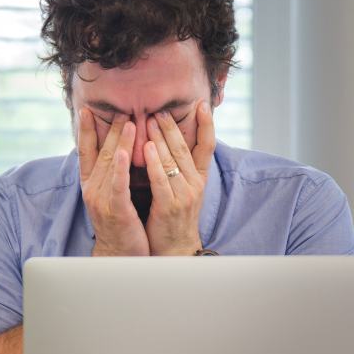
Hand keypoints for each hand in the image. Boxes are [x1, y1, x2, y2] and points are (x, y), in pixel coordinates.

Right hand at [78, 108, 149, 255]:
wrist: (119, 256)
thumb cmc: (119, 224)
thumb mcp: (110, 196)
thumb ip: (110, 175)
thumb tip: (114, 151)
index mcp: (90, 185)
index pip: (86, 152)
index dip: (85, 131)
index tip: (86, 110)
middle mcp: (92, 189)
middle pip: (101, 153)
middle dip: (111, 129)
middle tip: (122, 108)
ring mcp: (102, 200)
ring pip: (110, 165)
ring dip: (119, 142)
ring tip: (128, 121)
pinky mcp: (115, 210)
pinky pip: (117, 185)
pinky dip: (119, 168)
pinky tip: (122, 153)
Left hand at [143, 101, 214, 255]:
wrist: (174, 250)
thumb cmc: (173, 217)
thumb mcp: (182, 189)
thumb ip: (179, 167)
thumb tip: (171, 142)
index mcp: (199, 179)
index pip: (207, 146)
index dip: (207, 125)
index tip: (202, 104)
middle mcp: (195, 184)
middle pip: (186, 148)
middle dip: (173, 126)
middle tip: (160, 108)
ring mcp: (184, 195)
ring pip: (173, 160)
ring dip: (161, 138)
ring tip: (150, 120)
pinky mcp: (169, 206)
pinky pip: (161, 179)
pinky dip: (154, 162)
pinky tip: (146, 147)